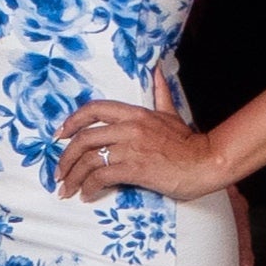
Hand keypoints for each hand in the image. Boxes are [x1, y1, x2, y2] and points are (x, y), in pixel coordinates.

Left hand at [57, 100, 225, 199]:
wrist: (206, 162)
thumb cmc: (188, 142)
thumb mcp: (171, 113)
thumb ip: (160, 93)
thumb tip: (157, 70)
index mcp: (135, 113)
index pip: (94, 109)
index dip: (72, 122)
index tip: (59, 136)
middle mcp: (129, 128)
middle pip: (84, 138)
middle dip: (65, 158)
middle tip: (59, 173)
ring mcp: (131, 148)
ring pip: (89, 160)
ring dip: (73, 177)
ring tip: (67, 189)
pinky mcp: (135, 169)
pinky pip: (101, 177)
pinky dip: (89, 187)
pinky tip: (87, 195)